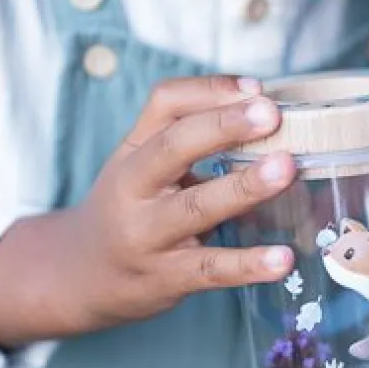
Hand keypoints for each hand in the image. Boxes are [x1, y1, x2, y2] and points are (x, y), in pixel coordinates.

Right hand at [0, 76, 296, 346]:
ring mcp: (147, 236)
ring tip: (286, 170)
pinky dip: (248, 264)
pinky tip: (283, 258)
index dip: (211, 90)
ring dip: (244, 187)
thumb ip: (193, 134)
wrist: (81, 276)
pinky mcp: (166, 278)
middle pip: (174, 147)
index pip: (166, 103)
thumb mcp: (143, 162)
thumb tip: (263, 111)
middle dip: (224, 126)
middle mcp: (134, 188)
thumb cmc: (130, 206)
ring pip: (196, 207)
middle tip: (271, 115)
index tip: (258, 89)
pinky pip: (211, 269)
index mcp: (135, 150)